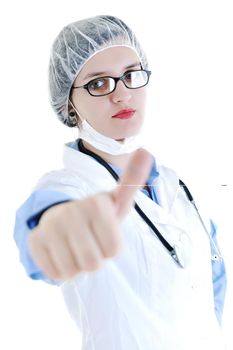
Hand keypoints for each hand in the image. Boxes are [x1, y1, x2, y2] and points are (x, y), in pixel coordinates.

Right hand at [28, 149, 152, 280]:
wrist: (62, 218)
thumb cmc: (96, 216)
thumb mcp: (116, 201)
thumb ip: (132, 181)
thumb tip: (146, 151)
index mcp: (95, 203)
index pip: (114, 250)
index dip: (111, 248)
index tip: (104, 233)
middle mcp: (70, 212)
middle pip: (94, 263)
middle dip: (95, 258)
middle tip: (89, 242)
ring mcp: (49, 226)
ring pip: (73, 271)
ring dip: (78, 265)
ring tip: (76, 247)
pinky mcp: (35, 241)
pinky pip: (55, 274)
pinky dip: (62, 269)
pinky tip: (62, 252)